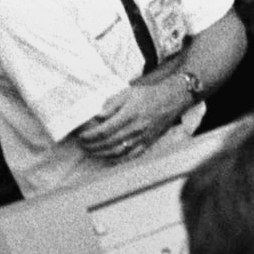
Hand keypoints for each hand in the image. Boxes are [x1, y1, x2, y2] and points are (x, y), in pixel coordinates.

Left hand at [75, 71, 192, 162]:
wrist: (171, 101)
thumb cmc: (148, 95)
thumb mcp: (128, 93)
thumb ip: (112, 104)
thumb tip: (98, 116)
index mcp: (129, 115)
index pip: (105, 130)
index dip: (90, 135)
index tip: (81, 135)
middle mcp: (135, 129)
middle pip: (108, 143)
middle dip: (92, 145)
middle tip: (82, 144)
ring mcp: (141, 138)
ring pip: (117, 151)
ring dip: (101, 153)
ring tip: (91, 151)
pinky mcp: (147, 144)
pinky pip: (130, 156)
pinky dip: (117, 160)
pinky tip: (107, 159)